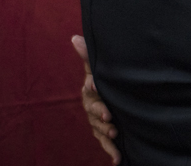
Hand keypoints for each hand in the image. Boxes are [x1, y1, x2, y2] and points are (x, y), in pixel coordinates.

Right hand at [72, 35, 121, 164]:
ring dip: (106, 132)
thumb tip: (73, 38)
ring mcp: (97, 122)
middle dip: (100, 113)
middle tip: (109, 115)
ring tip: (115, 133)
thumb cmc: (103, 80)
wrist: (113, 98)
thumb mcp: (98, 68)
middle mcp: (92, 107)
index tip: (95, 84)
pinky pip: (106, 143)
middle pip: (93, 111)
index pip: (90, 87)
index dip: (92, 86)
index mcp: (90, 90)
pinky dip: (111, 152)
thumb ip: (87, 55)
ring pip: (99, 128)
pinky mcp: (106, 133)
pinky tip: (117, 160)